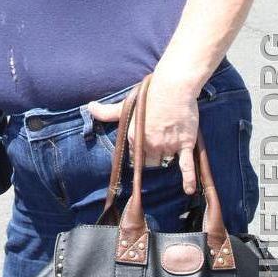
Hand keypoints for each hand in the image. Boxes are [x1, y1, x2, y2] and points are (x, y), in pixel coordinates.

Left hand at [87, 75, 199, 194]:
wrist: (172, 86)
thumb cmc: (149, 94)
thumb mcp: (127, 103)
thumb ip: (108, 111)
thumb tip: (89, 106)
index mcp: (134, 137)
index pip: (135, 157)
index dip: (139, 155)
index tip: (143, 155)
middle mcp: (150, 144)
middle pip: (150, 162)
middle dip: (153, 158)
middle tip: (158, 147)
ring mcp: (167, 145)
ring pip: (166, 162)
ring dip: (167, 159)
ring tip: (169, 151)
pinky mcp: (184, 143)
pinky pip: (186, 166)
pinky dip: (188, 179)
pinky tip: (188, 190)